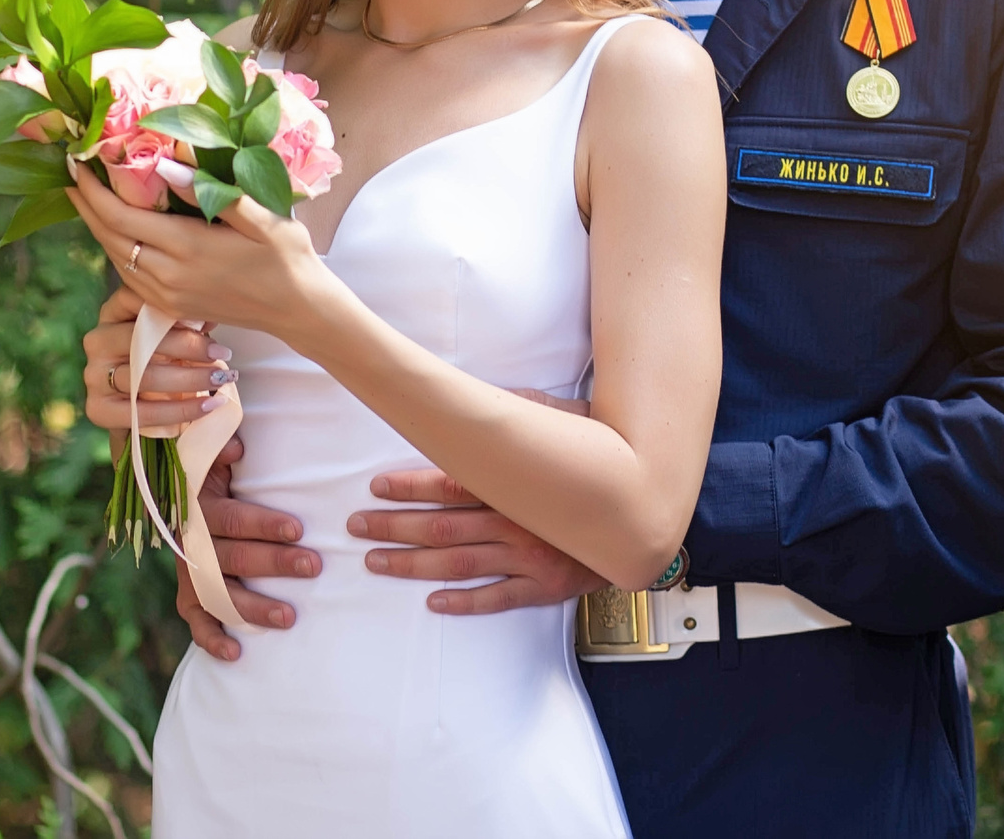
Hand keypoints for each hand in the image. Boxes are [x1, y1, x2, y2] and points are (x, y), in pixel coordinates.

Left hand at [67, 162, 331, 335]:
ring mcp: (168, 295)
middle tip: (70, 172)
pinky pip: (129, 277)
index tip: (76, 162)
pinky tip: (115, 232)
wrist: (298, 309)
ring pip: (115, 259)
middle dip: (85, 205)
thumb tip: (166, 165)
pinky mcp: (172, 306)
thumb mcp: (262, 217)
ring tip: (86, 197)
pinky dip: (114, 250)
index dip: (93, 191)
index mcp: (188, 247)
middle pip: (109, 238)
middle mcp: (169, 275)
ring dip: (96, 227)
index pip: (121, 217)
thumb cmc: (287, 256)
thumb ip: (211, 194)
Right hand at [82, 285, 231, 432]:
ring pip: (145, 377)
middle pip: (142, 339)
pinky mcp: (98, 409)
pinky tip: (208, 405)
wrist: (140, 402)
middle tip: (222, 353)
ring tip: (221, 378)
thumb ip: (187, 321)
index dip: (171, 308)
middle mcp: (98, 340)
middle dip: (187, 346)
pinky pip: (143, 412)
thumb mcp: (171, 333)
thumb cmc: (160, 357)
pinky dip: (181, 410)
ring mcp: (94, 376)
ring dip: (189, 379)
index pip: (135, 299)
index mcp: (112, 313)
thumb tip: (210, 317)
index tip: (206, 320)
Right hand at [175, 434, 323, 661]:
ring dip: (254, 609)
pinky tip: (236, 653)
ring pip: (220, 596)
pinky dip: (212, 640)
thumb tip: (237, 446)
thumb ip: (221, 448)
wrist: (180, 503)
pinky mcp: (188, 598)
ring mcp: (189, 575)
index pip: (233, 520)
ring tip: (290, 618)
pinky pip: (196, 623)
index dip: (264, 524)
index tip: (298, 529)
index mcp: (200, 509)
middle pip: (234, 559)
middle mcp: (192, 544)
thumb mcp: (213, 457)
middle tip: (314, 566)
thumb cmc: (215, 478)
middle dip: (275, 564)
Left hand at [351, 389, 606, 615]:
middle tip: (357, 526)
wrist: (647, 514)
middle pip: (443, 526)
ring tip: (375, 561)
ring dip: (413, 564)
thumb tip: (488, 400)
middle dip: (394, 526)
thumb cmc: (601, 462)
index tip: (377, 486)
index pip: (453, 483)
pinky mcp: (545, 585)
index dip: (412, 486)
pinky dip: (464, 602)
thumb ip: (528, 413)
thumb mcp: (570, 425)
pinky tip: (433, 602)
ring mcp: (531, 557)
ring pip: (460, 563)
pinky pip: (498, 598)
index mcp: (518, 484)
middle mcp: (519, 522)